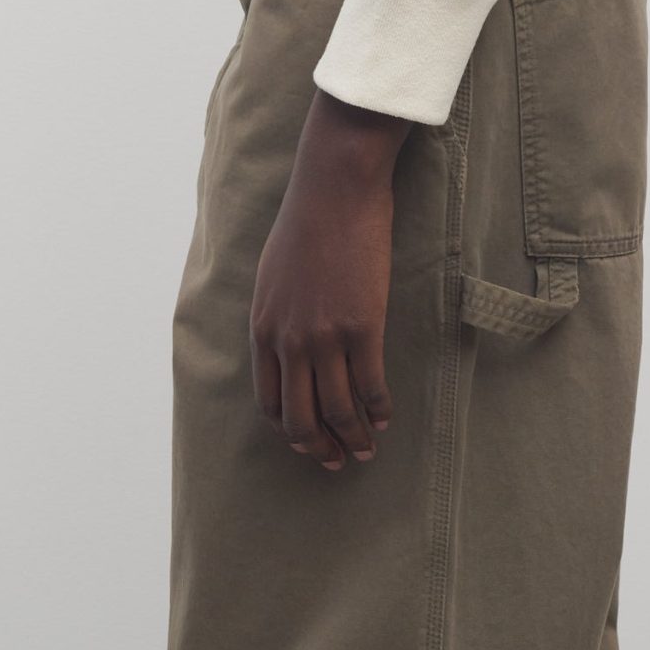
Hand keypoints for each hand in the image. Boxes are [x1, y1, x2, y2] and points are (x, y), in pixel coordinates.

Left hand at [249, 86, 411, 470]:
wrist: (334, 189)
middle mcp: (288, 341)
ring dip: (354, 438)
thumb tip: (287, 344)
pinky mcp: (362, 326)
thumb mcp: (272, 274)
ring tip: (367, 448)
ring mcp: (324, 336)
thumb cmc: (306, 222)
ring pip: (338, 411)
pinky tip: (387, 416)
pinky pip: (370, 386)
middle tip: (338, 461)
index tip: (309, 441)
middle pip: (300, 419)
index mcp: (263, 328)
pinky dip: (379, 410)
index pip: (270, 401)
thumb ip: (277, 314)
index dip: (291, 431)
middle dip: (320, 448)